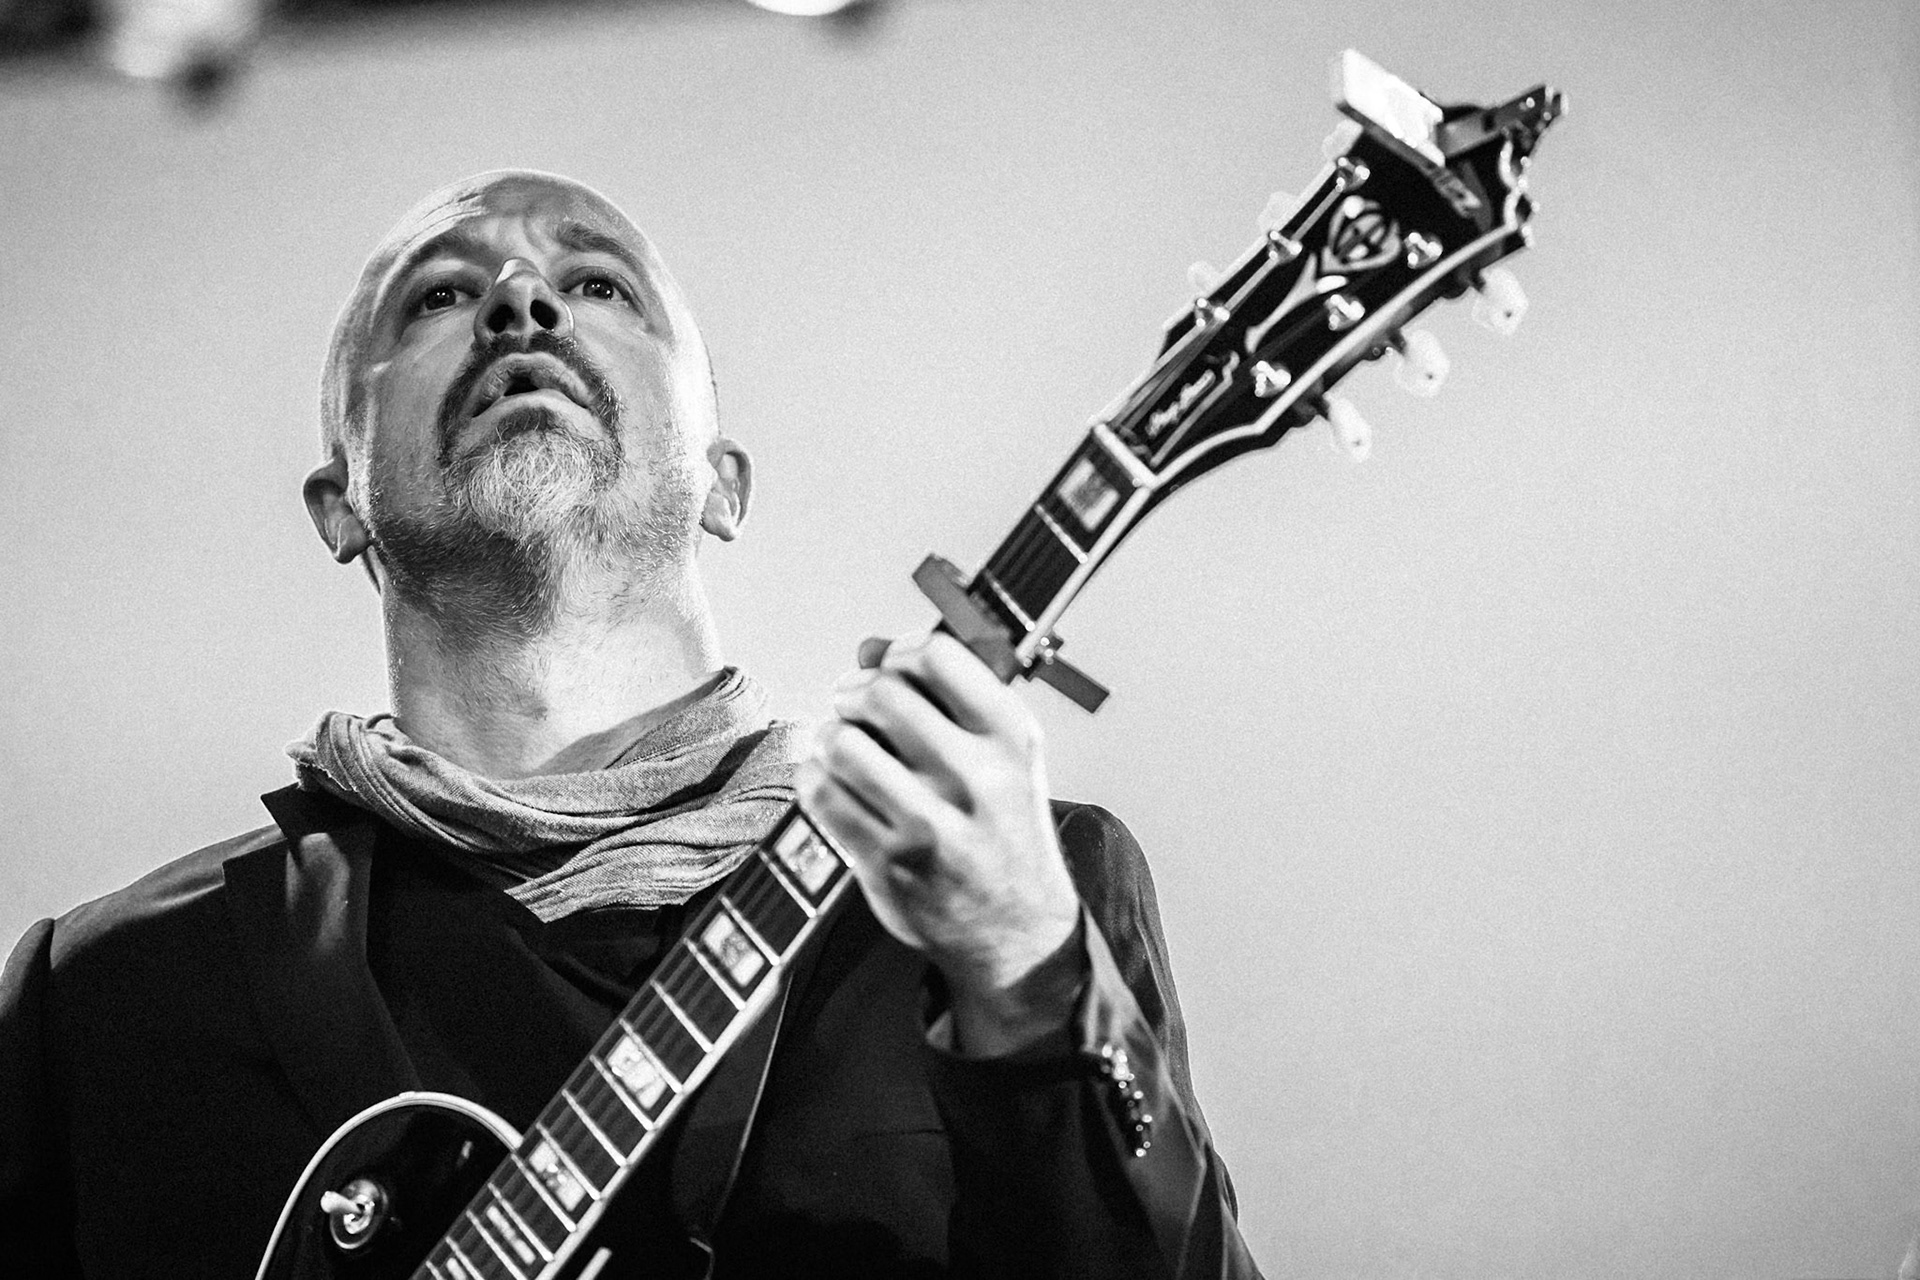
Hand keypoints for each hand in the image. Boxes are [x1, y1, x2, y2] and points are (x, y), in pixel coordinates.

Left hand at [796, 632, 1085, 1054]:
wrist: (1017, 930)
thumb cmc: (1002, 827)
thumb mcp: (1003, 757)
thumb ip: (945, 697)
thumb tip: (868, 647)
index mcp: (1012, 739)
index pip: (936, 657)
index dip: (900, 652)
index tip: (891, 666)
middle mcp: (976, 778)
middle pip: (880, 693)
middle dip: (853, 692)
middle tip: (852, 705)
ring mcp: (930, 824)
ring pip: (842, 742)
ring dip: (830, 735)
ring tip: (842, 746)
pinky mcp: (888, 863)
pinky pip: (821, 793)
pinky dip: (814, 776)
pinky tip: (831, 781)